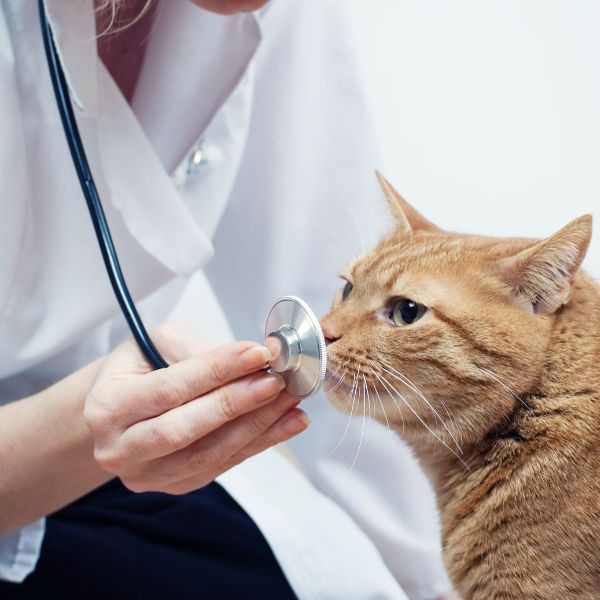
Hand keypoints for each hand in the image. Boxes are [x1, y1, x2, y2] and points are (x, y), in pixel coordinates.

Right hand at [83, 322, 308, 493]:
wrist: (124, 408)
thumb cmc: (142, 366)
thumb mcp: (158, 343)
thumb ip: (195, 351)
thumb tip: (251, 360)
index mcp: (106, 406)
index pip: (170, 387)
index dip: (217, 370)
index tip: (258, 353)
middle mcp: (120, 448)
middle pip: (185, 428)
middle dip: (238, 403)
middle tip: (277, 381)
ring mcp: (147, 474)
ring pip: (209, 453)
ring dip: (257, 426)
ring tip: (291, 402)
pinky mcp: (176, 485)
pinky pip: (223, 465)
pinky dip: (259, 443)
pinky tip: (287, 423)